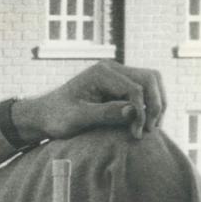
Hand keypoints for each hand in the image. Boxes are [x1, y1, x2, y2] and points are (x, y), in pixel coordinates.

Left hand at [19, 62, 165, 141]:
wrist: (44, 115)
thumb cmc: (56, 117)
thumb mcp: (77, 119)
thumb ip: (104, 113)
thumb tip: (133, 111)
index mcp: (100, 72)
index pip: (134, 88)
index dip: (141, 111)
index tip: (137, 133)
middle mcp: (111, 68)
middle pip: (150, 79)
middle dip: (155, 104)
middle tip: (150, 130)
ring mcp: (116, 74)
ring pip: (151, 82)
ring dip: (156, 104)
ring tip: (150, 128)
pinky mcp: (119, 84)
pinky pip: (144, 90)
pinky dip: (149, 105)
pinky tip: (145, 123)